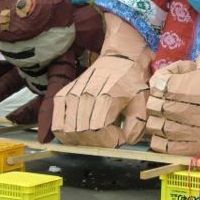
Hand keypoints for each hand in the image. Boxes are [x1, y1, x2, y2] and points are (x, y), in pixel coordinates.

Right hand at [51, 13, 153, 146]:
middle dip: (99, 142)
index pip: (99, 131)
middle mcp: (85, 96)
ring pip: (68, 131)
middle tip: (110, 136)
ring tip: (97, 134)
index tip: (119, 136)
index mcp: (105, 98)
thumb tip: (127, 141)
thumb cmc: (131, 79)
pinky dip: (66, 133)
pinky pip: (57, 123)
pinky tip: (80, 132)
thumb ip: (136, 124)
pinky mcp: (63, 95)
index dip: (110, 140)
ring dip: (83, 140)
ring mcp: (71, 96)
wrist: (120, 57)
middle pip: (83, 134)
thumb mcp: (141, 100)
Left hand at [146, 47, 199, 154]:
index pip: (157, 81)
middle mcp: (169, 108)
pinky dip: (161, 139)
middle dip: (161, 99)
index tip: (176, 77)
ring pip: (154, 124)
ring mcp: (173, 129)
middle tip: (173, 97)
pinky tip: (170, 133)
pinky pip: (160, 144)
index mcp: (175, 87)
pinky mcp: (180, 146)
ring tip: (170, 117)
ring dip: (159, 119)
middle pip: (152, 104)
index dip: (166, 76)